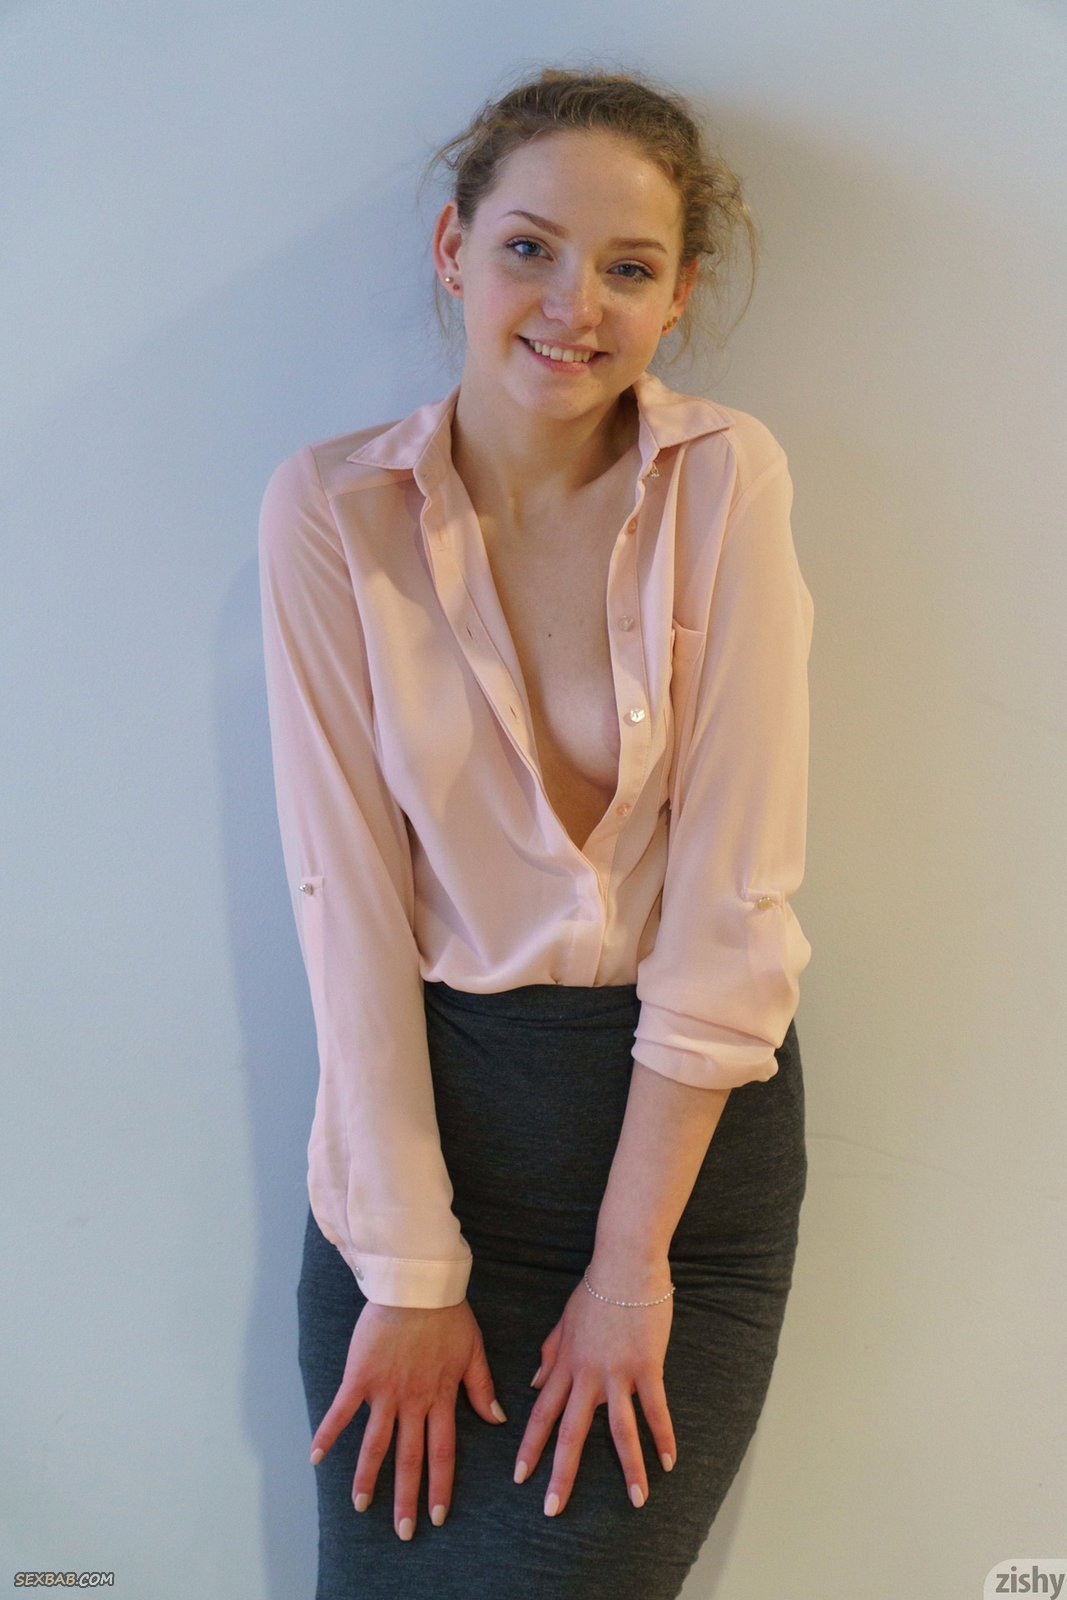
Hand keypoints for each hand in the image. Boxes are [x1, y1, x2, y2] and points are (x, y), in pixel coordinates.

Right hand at [309, 1297, 505, 1539]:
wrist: (417, 1285)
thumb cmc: (448, 1314)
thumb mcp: (474, 1350)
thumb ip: (482, 1388)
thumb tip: (497, 1419)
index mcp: (441, 1397)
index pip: (442, 1452)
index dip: (440, 1486)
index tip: (438, 1516)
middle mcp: (413, 1401)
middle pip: (409, 1458)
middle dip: (406, 1497)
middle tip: (403, 1532)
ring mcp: (385, 1391)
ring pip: (376, 1444)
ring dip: (368, 1478)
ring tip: (362, 1507)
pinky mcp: (360, 1376)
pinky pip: (342, 1411)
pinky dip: (329, 1434)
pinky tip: (316, 1458)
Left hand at [513, 1261, 676, 1517]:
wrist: (625, 1264)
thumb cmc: (595, 1289)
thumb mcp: (564, 1321)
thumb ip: (549, 1354)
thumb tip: (534, 1382)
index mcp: (566, 1365)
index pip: (542, 1413)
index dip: (530, 1447)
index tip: (520, 1477)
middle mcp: (587, 1375)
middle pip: (571, 1432)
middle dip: (561, 1473)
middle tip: (553, 1509)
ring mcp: (618, 1372)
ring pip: (619, 1430)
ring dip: (628, 1468)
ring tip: (635, 1500)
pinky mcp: (647, 1366)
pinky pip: (655, 1409)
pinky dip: (663, 1436)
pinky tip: (669, 1461)